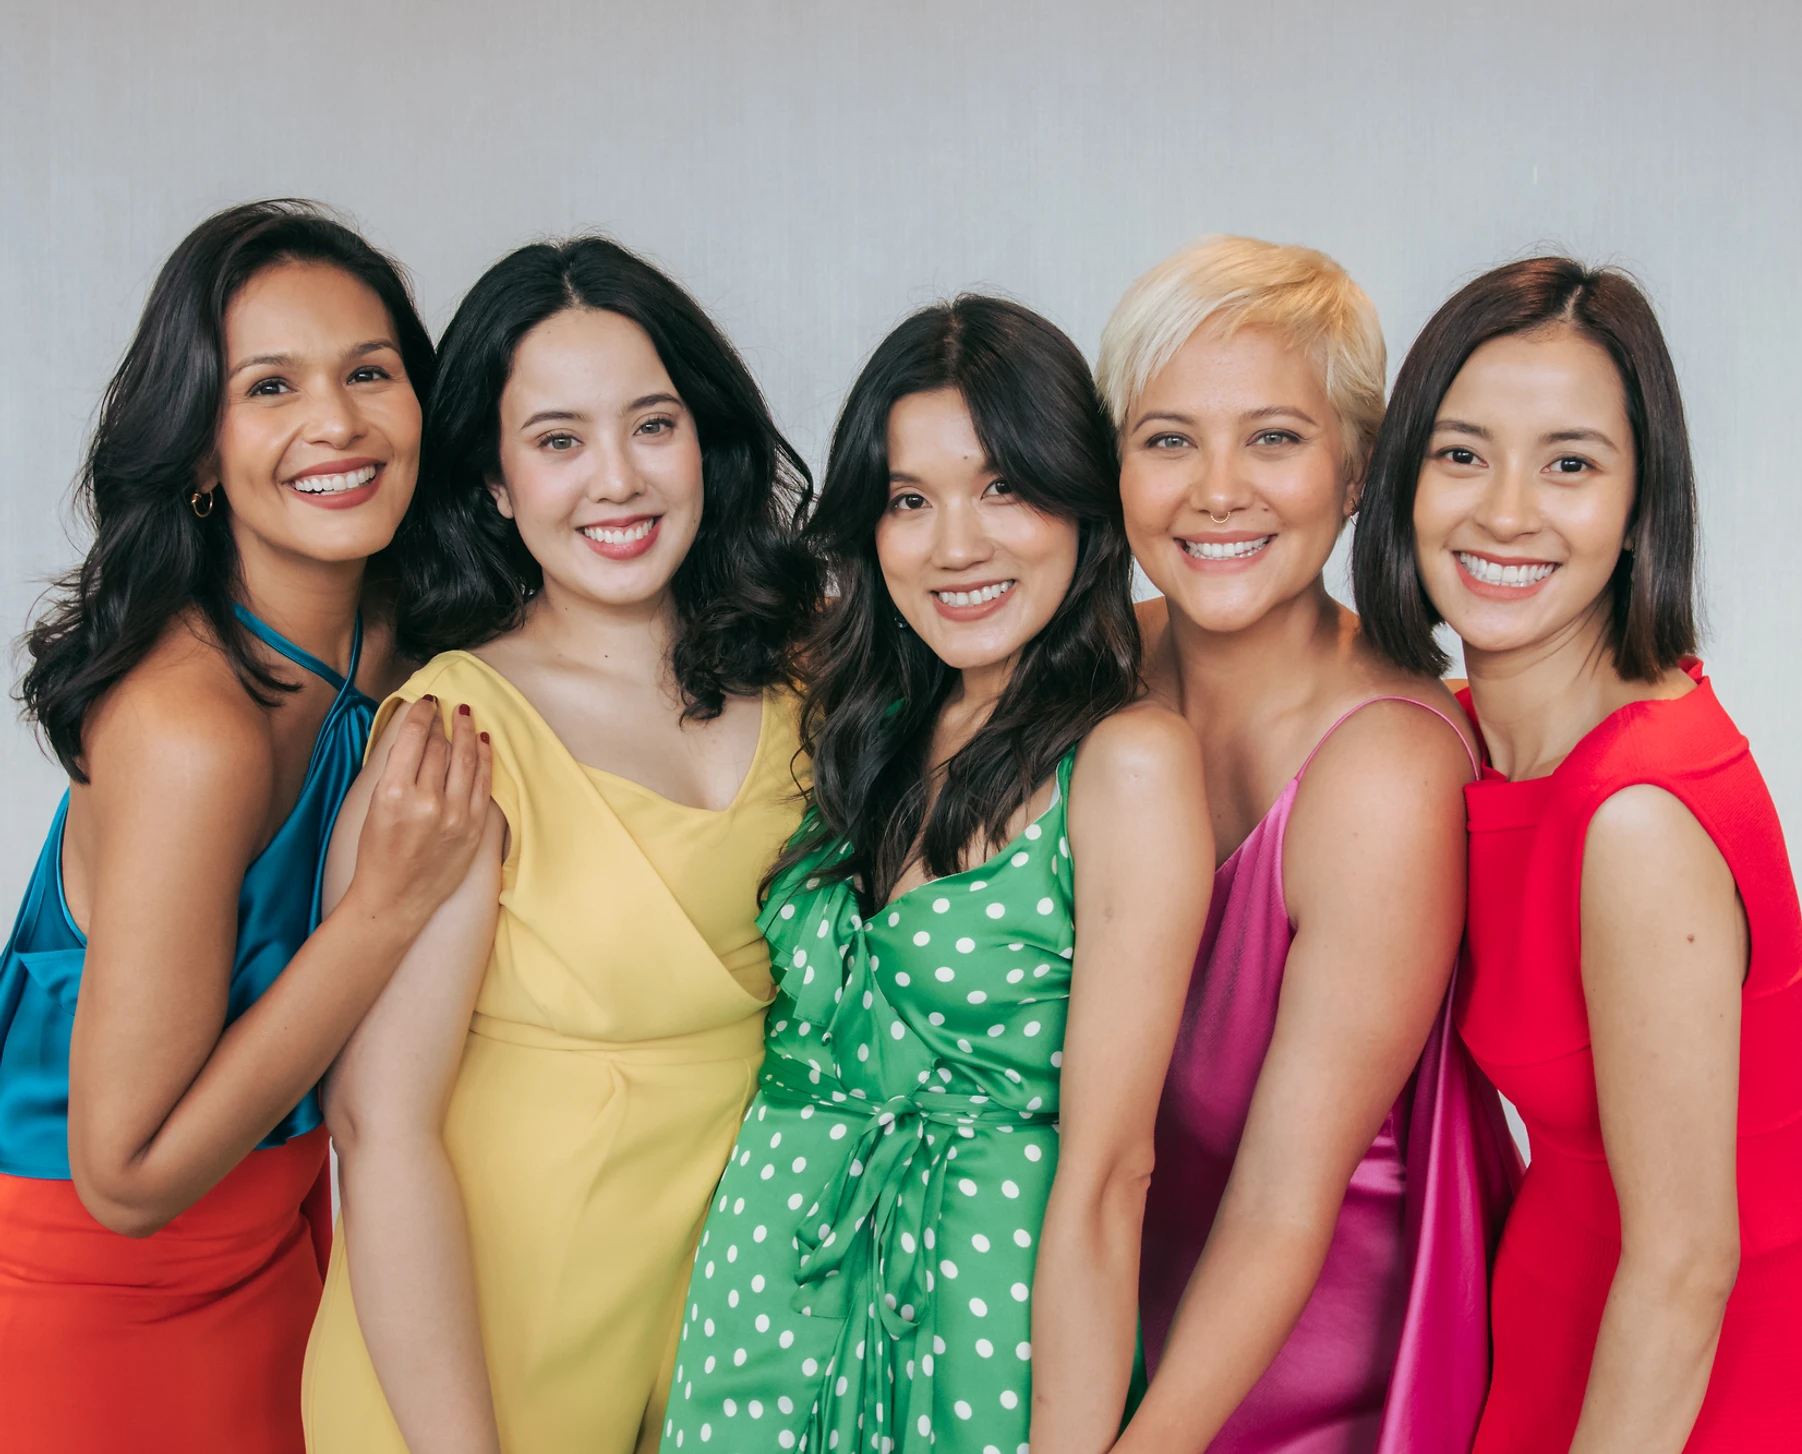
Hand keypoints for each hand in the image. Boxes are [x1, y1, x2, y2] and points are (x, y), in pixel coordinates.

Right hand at [345, 699, 492, 930]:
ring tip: (467, 715)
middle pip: (440, 748)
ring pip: (466, 761)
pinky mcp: (474, 828)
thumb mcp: (375, 806)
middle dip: (442, 724)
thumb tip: (415, 737)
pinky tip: (484, 742)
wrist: (394, 899)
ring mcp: (455, 816)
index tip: (426, 702)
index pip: (413, 740)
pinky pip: (483, 784)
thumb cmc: (377, 853)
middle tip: (445, 707)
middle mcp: (427, 802)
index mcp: (394, 794)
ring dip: (467, 733)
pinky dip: (485, 759)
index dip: (421, 716)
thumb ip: (397, 772)